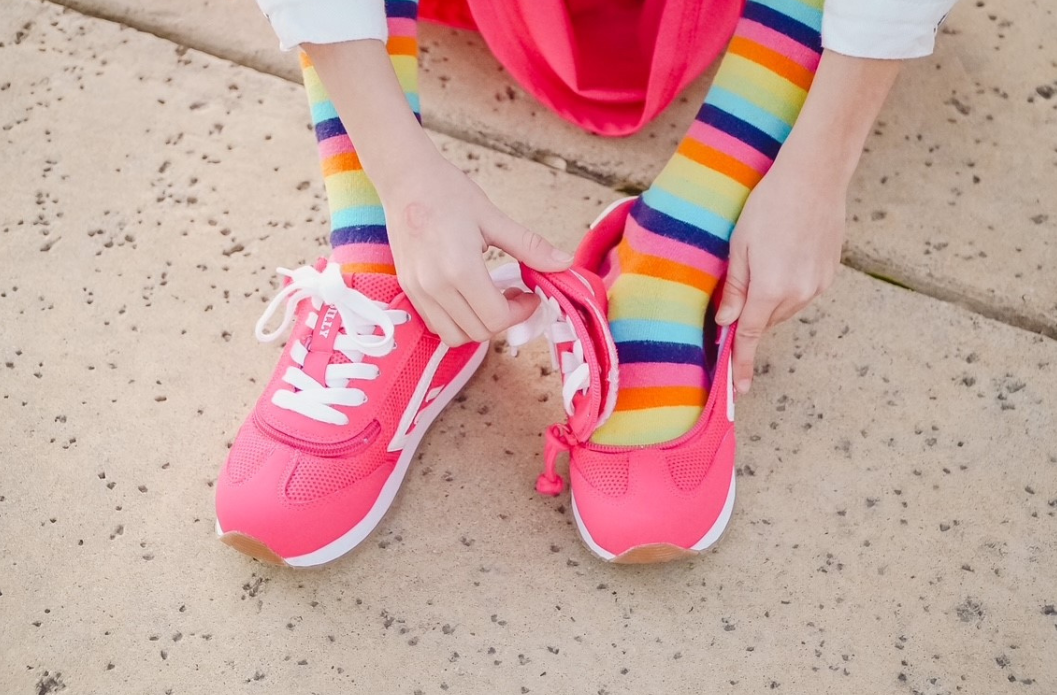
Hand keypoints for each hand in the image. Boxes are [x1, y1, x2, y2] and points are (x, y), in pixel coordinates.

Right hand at [383, 153, 573, 345]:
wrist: (404, 178)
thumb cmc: (447, 191)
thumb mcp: (493, 218)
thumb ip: (530, 246)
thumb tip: (564, 263)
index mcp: (460, 269)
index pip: (496, 317)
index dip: (521, 312)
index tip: (530, 295)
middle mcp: (435, 286)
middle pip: (478, 332)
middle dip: (504, 320)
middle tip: (515, 296)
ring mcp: (417, 290)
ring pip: (454, 336)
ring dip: (478, 326)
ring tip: (490, 299)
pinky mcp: (408, 289)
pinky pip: (436, 323)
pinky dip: (456, 321)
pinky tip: (468, 296)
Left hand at [714, 159, 844, 393]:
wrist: (814, 179)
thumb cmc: (769, 207)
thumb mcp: (739, 247)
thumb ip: (734, 289)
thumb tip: (726, 323)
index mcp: (770, 290)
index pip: (749, 336)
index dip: (741, 363)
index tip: (738, 390)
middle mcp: (798, 294)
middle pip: (765, 322)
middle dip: (750, 315)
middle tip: (741, 285)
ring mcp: (817, 285)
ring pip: (784, 309)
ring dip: (770, 299)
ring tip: (766, 258)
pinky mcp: (829, 274)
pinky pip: (801, 294)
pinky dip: (788, 287)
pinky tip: (784, 256)